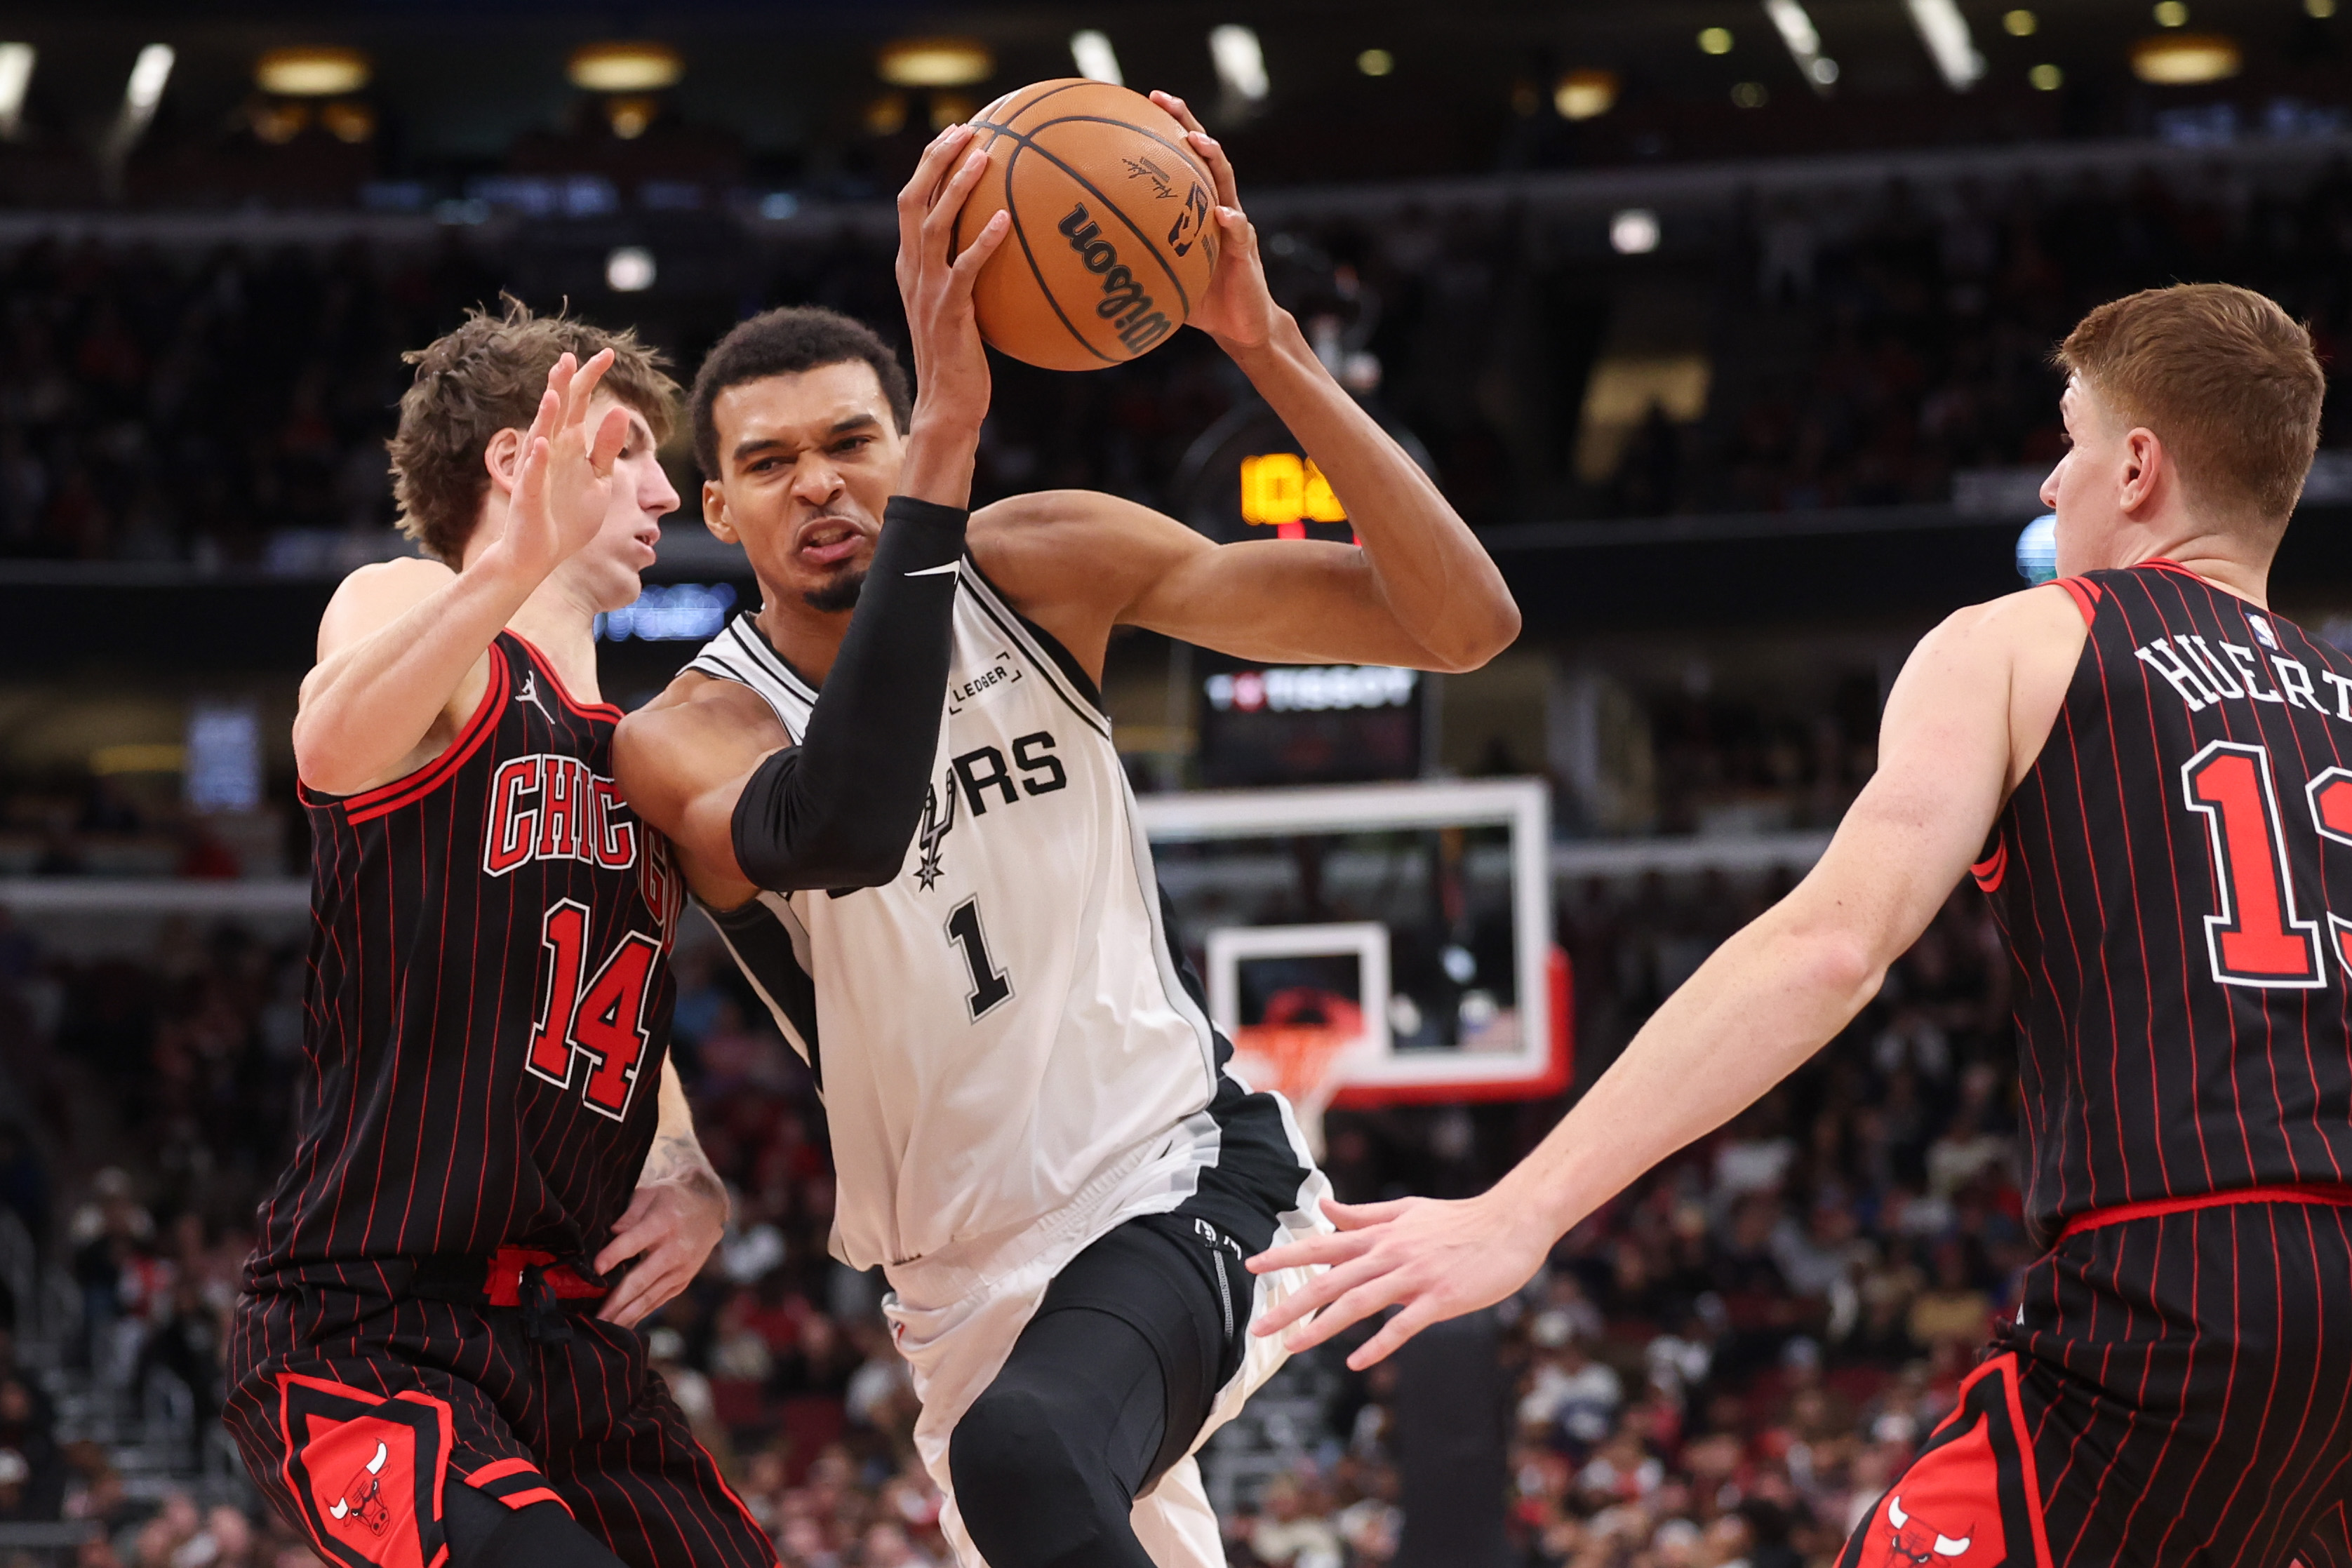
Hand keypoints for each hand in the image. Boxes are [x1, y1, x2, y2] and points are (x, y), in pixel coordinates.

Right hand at [491, 349, 630, 583]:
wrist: (539, 554)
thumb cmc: (568, 517)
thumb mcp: (598, 480)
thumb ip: (606, 448)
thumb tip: (621, 411)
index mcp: (571, 444)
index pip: (581, 403)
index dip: (592, 378)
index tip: (609, 353)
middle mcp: (552, 450)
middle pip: (558, 410)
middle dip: (563, 385)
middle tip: (570, 356)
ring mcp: (537, 471)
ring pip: (541, 436)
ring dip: (547, 415)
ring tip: (553, 391)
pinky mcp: (529, 496)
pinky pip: (533, 475)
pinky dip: (537, 460)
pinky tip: (542, 442)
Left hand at [593, 1165, 727, 1329]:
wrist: (709, 1207)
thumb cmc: (671, 1198)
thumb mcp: (650, 1194)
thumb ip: (628, 1214)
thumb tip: (609, 1234)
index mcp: (664, 1223)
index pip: (634, 1241)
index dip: (613, 1255)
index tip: (595, 1269)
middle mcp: (675, 1249)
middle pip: (641, 1279)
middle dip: (617, 1300)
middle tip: (596, 1316)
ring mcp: (681, 1269)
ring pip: (650, 1296)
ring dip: (626, 1314)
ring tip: (604, 1327)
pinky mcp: (684, 1280)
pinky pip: (659, 1301)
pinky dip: (640, 1313)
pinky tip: (624, 1324)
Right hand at [895, 120, 1010, 496]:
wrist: (947, 405)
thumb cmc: (963, 360)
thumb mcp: (963, 308)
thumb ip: (972, 274)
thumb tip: (1014, 246)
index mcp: (911, 265)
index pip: (911, 201)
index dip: (931, 164)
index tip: (958, 133)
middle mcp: (912, 271)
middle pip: (912, 200)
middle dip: (936, 160)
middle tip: (967, 130)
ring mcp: (927, 291)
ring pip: (933, 225)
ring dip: (957, 188)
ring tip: (985, 158)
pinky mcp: (948, 313)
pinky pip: (964, 268)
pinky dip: (982, 241)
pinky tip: (1006, 219)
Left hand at [1150, 92, 1278, 350]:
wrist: (1242, 328)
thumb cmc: (1200, 300)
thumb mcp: (1162, 276)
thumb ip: (1134, 260)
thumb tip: (1082, 263)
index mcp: (1200, 208)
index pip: (1184, 159)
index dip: (1167, 128)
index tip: (1143, 102)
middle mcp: (1220, 207)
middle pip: (1206, 154)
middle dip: (1186, 122)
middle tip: (1162, 98)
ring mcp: (1236, 226)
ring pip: (1226, 182)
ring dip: (1212, 158)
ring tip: (1196, 140)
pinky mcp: (1245, 253)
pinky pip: (1239, 233)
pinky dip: (1231, 222)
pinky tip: (1221, 214)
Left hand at [1245, 1190, 1555, 1368]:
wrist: (1511, 1222)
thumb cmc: (1458, 1219)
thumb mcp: (1405, 1210)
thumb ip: (1362, 1215)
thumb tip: (1324, 1208)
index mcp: (1380, 1235)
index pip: (1322, 1245)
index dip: (1286, 1256)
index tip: (1252, 1267)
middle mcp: (1389, 1254)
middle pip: (1330, 1280)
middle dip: (1291, 1303)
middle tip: (1258, 1325)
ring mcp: (1414, 1276)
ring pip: (1358, 1302)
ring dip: (1322, 1326)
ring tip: (1292, 1346)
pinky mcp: (1440, 1297)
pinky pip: (1403, 1324)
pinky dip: (1379, 1343)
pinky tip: (1356, 1362)